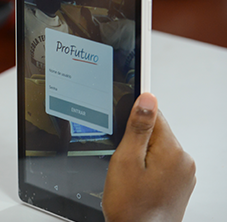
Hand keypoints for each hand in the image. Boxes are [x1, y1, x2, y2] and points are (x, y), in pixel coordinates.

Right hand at [103, 93, 195, 221]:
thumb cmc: (131, 208)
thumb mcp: (126, 161)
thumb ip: (138, 127)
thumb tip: (147, 99)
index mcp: (173, 152)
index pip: (154, 115)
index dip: (132, 120)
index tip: (122, 130)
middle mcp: (184, 162)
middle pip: (155, 134)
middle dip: (135, 144)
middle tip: (124, 165)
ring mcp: (184, 175)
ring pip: (156, 151)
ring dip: (141, 158)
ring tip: (130, 179)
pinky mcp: (178, 185)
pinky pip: (161, 166)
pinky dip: (147, 171)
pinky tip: (137, 186)